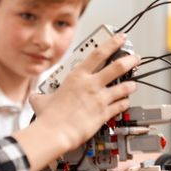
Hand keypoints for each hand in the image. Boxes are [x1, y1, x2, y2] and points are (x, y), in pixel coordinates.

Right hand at [13, 34, 138, 170]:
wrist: (56, 132)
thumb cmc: (49, 116)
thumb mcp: (41, 100)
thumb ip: (41, 96)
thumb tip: (35, 97)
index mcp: (77, 77)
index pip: (98, 54)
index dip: (112, 43)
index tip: (120, 38)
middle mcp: (91, 85)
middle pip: (117, 67)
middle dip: (129, 60)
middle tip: (135, 58)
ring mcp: (100, 99)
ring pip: (123, 87)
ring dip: (130, 85)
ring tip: (133, 84)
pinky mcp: (104, 113)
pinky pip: (121, 105)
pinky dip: (124, 103)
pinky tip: (125, 102)